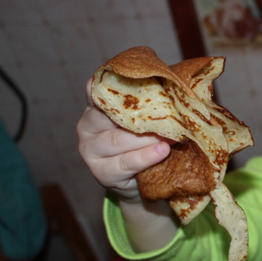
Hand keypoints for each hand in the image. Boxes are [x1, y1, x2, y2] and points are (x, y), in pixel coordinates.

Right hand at [77, 77, 169, 202]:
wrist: (141, 180)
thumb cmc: (145, 140)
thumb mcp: (144, 118)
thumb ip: (149, 101)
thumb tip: (174, 83)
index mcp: (96, 106)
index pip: (101, 90)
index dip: (118, 85)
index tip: (138, 80)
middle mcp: (87, 126)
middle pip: (113, 116)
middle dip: (144, 117)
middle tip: (172, 116)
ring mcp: (90, 150)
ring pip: (118, 140)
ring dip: (148, 138)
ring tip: (170, 137)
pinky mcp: (101, 172)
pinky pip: (125, 163)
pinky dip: (146, 157)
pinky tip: (162, 152)